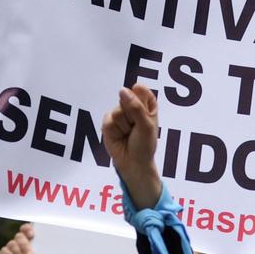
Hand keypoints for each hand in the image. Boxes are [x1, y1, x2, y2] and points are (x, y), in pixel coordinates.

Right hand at [0, 224, 47, 253]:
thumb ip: (41, 252)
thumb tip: (45, 247)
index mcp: (30, 239)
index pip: (26, 228)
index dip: (27, 229)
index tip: (32, 235)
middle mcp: (20, 241)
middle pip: (19, 236)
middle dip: (25, 246)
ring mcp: (11, 247)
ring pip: (12, 244)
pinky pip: (4, 251)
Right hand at [102, 84, 161, 208]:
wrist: (132, 163)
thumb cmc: (144, 145)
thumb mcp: (145, 125)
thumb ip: (135, 106)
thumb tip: (122, 90)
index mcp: (147, 104)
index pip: (141, 90)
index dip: (139, 99)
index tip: (143, 114)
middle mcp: (132, 107)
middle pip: (126, 98)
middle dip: (131, 114)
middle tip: (135, 127)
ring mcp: (119, 114)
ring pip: (117, 110)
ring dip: (123, 125)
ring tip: (128, 134)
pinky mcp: (108, 122)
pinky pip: (108, 119)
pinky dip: (114, 129)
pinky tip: (119, 136)